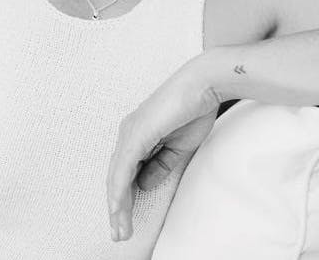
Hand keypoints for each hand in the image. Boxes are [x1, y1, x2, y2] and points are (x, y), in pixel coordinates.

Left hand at [106, 57, 218, 241]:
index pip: (125, 173)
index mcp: (137, 135)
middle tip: (119, 233)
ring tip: (120, 229)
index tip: (125, 222)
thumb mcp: (177, 148)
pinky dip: (119, 190)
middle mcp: (129, 132)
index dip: (124, 199)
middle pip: (117, 177)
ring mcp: (130, 132)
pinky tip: (118, 207)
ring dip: (117, 205)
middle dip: (118, 208)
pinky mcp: (136, 133)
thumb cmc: (193, 110)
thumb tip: (144, 183)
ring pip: (116, 176)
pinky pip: (123, 167)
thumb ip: (160, 165)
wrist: (202, 85)